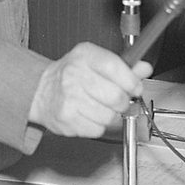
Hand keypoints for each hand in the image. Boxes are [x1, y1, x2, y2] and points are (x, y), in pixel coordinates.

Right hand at [27, 43, 152, 138]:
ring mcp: (68, 97)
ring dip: (110, 115)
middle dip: (122, 102)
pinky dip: (98, 126)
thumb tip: (144, 68)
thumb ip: (123, 66)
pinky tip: (88, 115)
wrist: (40, 90)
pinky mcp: (66, 118)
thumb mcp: (95, 62)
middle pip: (116, 96)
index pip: (117, 68)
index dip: (132, 81)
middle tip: (117, 99)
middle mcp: (74, 74)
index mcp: (84, 56)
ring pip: (110, 116)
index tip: (134, 87)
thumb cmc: (71, 75)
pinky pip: (98, 129)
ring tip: (99, 106)